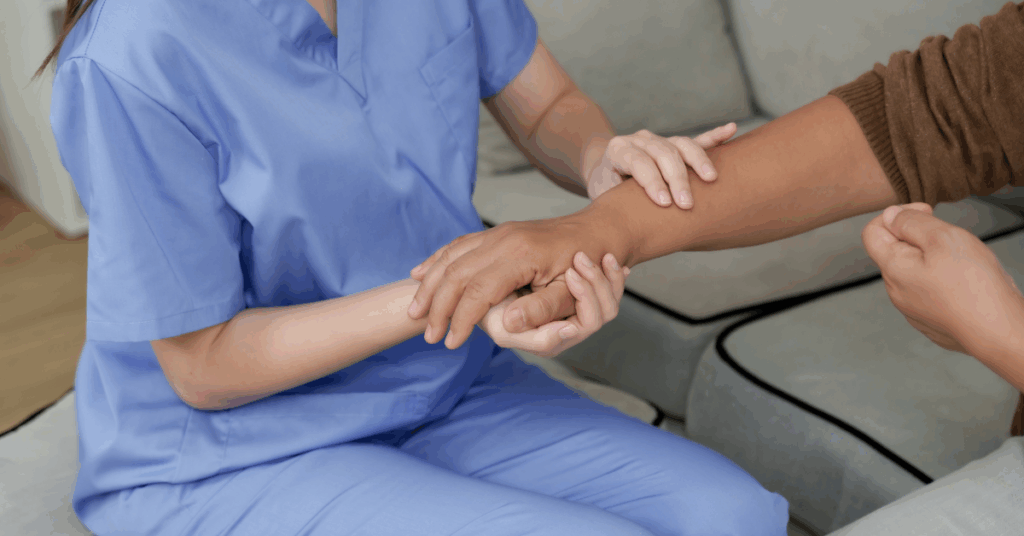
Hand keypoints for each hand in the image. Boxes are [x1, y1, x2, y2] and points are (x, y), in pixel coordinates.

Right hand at [408, 207, 631, 348]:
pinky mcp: (496, 233)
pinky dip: (436, 261)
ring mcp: (497, 233)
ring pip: (450, 257)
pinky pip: (457, 245)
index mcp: (519, 256)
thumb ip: (542, 309)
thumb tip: (510, 325)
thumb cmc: (587, 265)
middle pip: (455, 273)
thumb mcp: (571, 293)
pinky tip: (419, 273)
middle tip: (427, 334)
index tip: (450, 343)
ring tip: (415, 311)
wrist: (598, 231)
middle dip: (436, 305)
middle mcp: (502, 240)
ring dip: (429, 284)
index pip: (477, 291)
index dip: (460, 319)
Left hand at [586, 123, 736, 207]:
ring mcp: (659, 140)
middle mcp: (639, 140)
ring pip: (682, 145)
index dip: (652, 181)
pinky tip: (732, 129)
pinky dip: (714, 136)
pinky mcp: (674, 145)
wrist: (604, 171)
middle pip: (663, 153)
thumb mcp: (602, 195)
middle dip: (677, 178)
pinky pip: (697, 140)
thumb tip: (625, 227)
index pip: (638, 161)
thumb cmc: (604, 190)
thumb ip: (614, 203)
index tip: (664, 203)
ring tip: (711, 178)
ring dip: (698, 161)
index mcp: (618, 150)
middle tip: (686, 203)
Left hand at [861, 203, 1023, 354]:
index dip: (896, 214)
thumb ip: (911, 222)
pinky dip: (946, 281)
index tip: (927, 211)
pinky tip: (968, 284)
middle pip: (896, 251)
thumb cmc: (974, 285)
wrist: (1001, 332)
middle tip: (953, 241)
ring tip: (965, 264)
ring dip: (936, 260)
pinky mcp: (934, 322)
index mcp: (893, 269)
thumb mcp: (942, 237)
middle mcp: (897, 292)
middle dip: (921, 237)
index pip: (872, 232)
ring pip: (917, 272)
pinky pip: (933, 292)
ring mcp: (915, 310)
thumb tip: (890, 215)